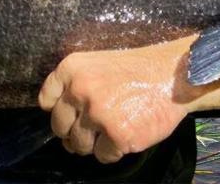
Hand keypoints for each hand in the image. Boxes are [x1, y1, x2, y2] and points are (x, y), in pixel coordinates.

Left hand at [38, 46, 191, 163]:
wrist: (173, 75)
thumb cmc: (137, 70)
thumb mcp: (97, 63)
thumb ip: (75, 84)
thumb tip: (60, 116)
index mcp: (72, 68)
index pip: (46, 100)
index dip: (57, 111)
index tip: (69, 115)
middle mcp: (80, 89)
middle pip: (59, 126)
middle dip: (73, 132)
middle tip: (91, 130)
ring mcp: (98, 113)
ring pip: (78, 144)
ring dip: (92, 144)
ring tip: (110, 131)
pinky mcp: (117, 134)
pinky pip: (103, 155)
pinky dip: (113, 151)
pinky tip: (125, 135)